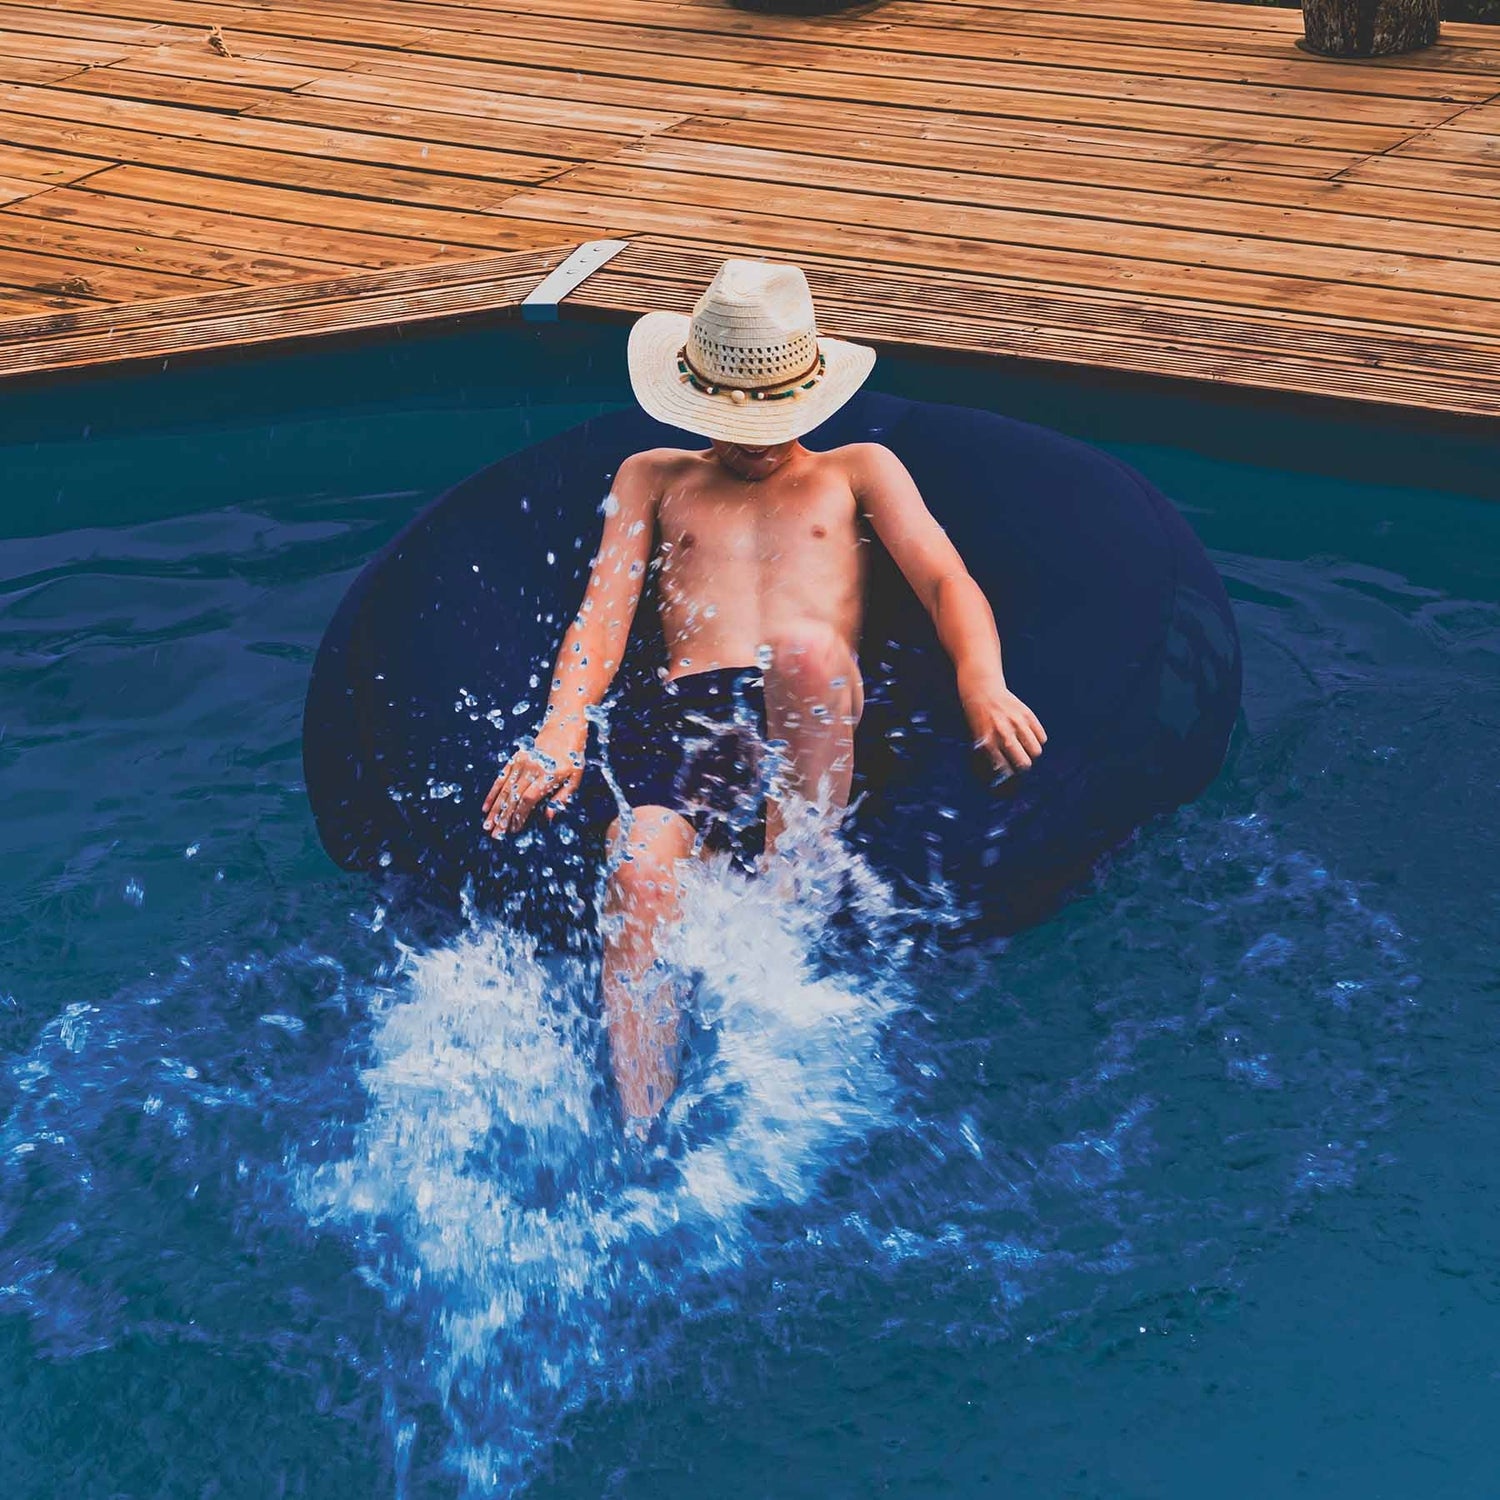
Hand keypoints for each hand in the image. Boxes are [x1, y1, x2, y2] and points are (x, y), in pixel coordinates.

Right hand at [482, 716, 585, 836]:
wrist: (564, 726)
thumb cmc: (573, 755)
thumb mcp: (575, 778)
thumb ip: (561, 798)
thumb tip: (548, 818)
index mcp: (548, 774)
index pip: (528, 798)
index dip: (520, 815)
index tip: (515, 829)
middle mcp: (531, 768)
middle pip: (513, 797)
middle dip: (503, 818)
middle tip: (496, 835)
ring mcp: (521, 762)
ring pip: (504, 789)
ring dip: (495, 809)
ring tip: (487, 826)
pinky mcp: (515, 759)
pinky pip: (501, 778)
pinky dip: (492, 793)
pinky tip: (485, 807)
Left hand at [959, 671, 1045, 776]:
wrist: (982, 689)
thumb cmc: (978, 716)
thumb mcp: (978, 737)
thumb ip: (990, 754)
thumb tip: (1004, 772)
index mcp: (989, 742)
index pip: (1006, 769)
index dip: (1011, 773)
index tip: (1012, 772)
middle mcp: (1004, 734)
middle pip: (1025, 763)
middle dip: (1024, 767)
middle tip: (1022, 763)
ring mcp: (1017, 724)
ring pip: (1037, 750)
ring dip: (1032, 754)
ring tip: (1027, 750)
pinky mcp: (1028, 714)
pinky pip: (1042, 736)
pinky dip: (1038, 740)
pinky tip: (1030, 737)